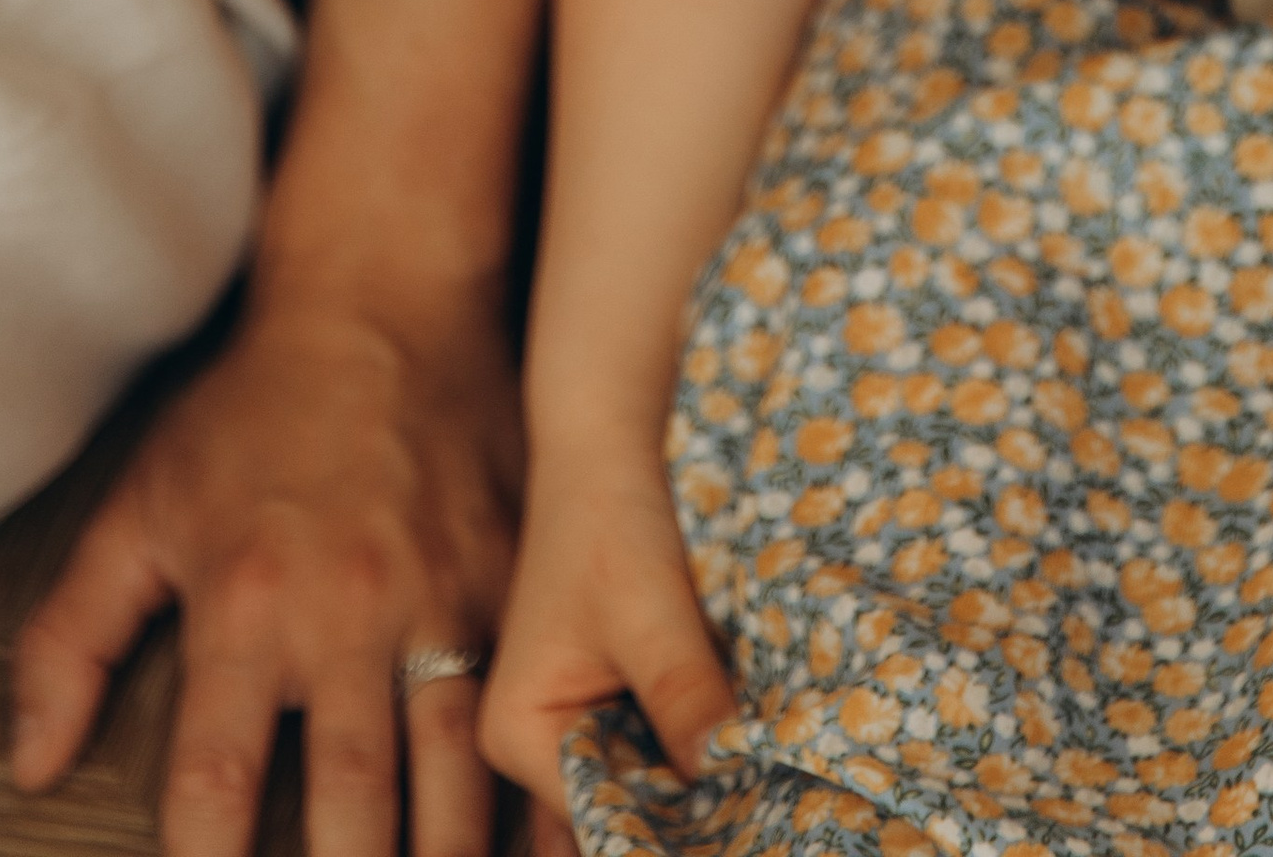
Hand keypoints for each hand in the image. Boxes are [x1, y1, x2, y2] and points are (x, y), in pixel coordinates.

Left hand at [10, 272, 522, 856]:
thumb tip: (32, 762)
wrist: (385, 290)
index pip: (214, 784)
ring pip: (456, 767)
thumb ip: (73, 638)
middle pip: (352, 802)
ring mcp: (442, 594)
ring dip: (449, 852)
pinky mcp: (512, 571)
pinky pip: (527, 697)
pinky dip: (540, 779)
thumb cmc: (255, 406)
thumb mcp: (141, 505)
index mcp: (246, 606)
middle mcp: (347, 612)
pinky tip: (549, 835)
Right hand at [482, 438, 735, 813]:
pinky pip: (646, 746)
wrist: (605, 452)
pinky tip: (731, 740)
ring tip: (748, 773)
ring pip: (638, 779)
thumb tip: (730, 776)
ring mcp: (563, 724)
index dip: (671, 824)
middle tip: (754, 796)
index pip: (600, 815)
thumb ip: (684, 697)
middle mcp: (530, 745)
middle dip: (681, 806)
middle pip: (617, 806)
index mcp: (517, 737)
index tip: (740, 816)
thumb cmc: (611, 522)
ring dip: (689, 774)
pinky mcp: (598, 701)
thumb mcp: (651, 614)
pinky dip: (686, 743)